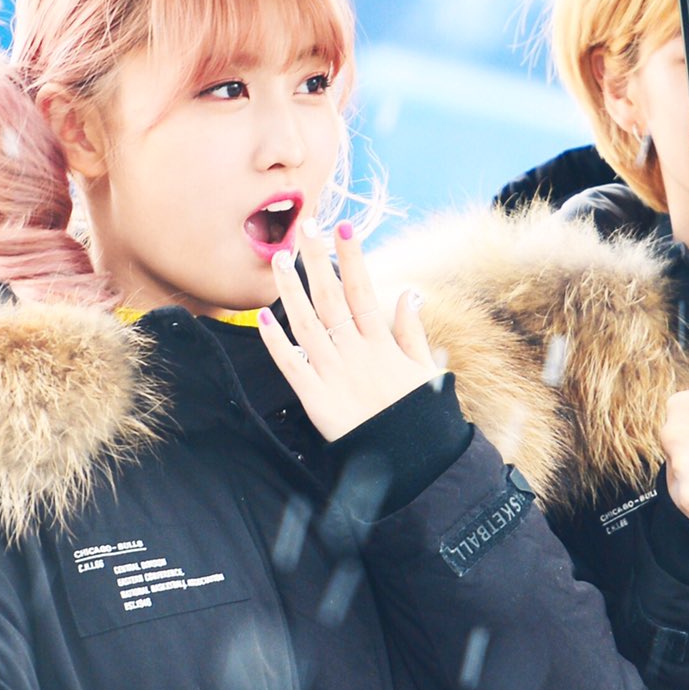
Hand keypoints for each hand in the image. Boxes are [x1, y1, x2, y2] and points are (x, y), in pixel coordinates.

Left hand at [259, 219, 435, 441]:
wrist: (410, 464)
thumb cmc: (419, 416)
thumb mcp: (426, 371)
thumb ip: (412, 332)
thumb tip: (407, 294)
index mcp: (383, 343)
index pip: (363, 290)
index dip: (352, 257)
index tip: (343, 227)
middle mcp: (356, 352)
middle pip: (331, 297)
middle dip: (318, 259)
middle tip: (306, 226)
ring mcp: (334, 373)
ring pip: (306, 323)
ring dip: (291, 289)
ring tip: (280, 258)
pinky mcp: (315, 399)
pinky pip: (291, 365)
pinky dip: (276, 341)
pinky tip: (262, 317)